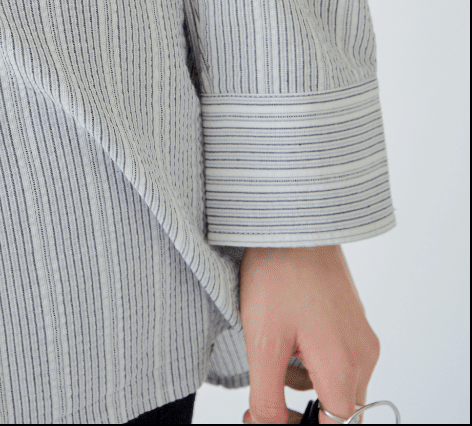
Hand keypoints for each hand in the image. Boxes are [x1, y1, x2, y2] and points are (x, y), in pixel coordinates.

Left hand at [239, 244, 380, 424]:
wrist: (293, 219)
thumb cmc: (277, 273)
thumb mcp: (263, 342)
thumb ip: (268, 396)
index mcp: (344, 367)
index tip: (269, 416)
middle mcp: (363, 356)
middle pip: (340, 410)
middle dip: (304, 406)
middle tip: (269, 386)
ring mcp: (363, 337)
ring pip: (340, 385)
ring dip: (308, 382)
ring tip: (277, 350)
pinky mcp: (356, 321)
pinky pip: (342, 359)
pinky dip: (316, 360)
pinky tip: (291, 334)